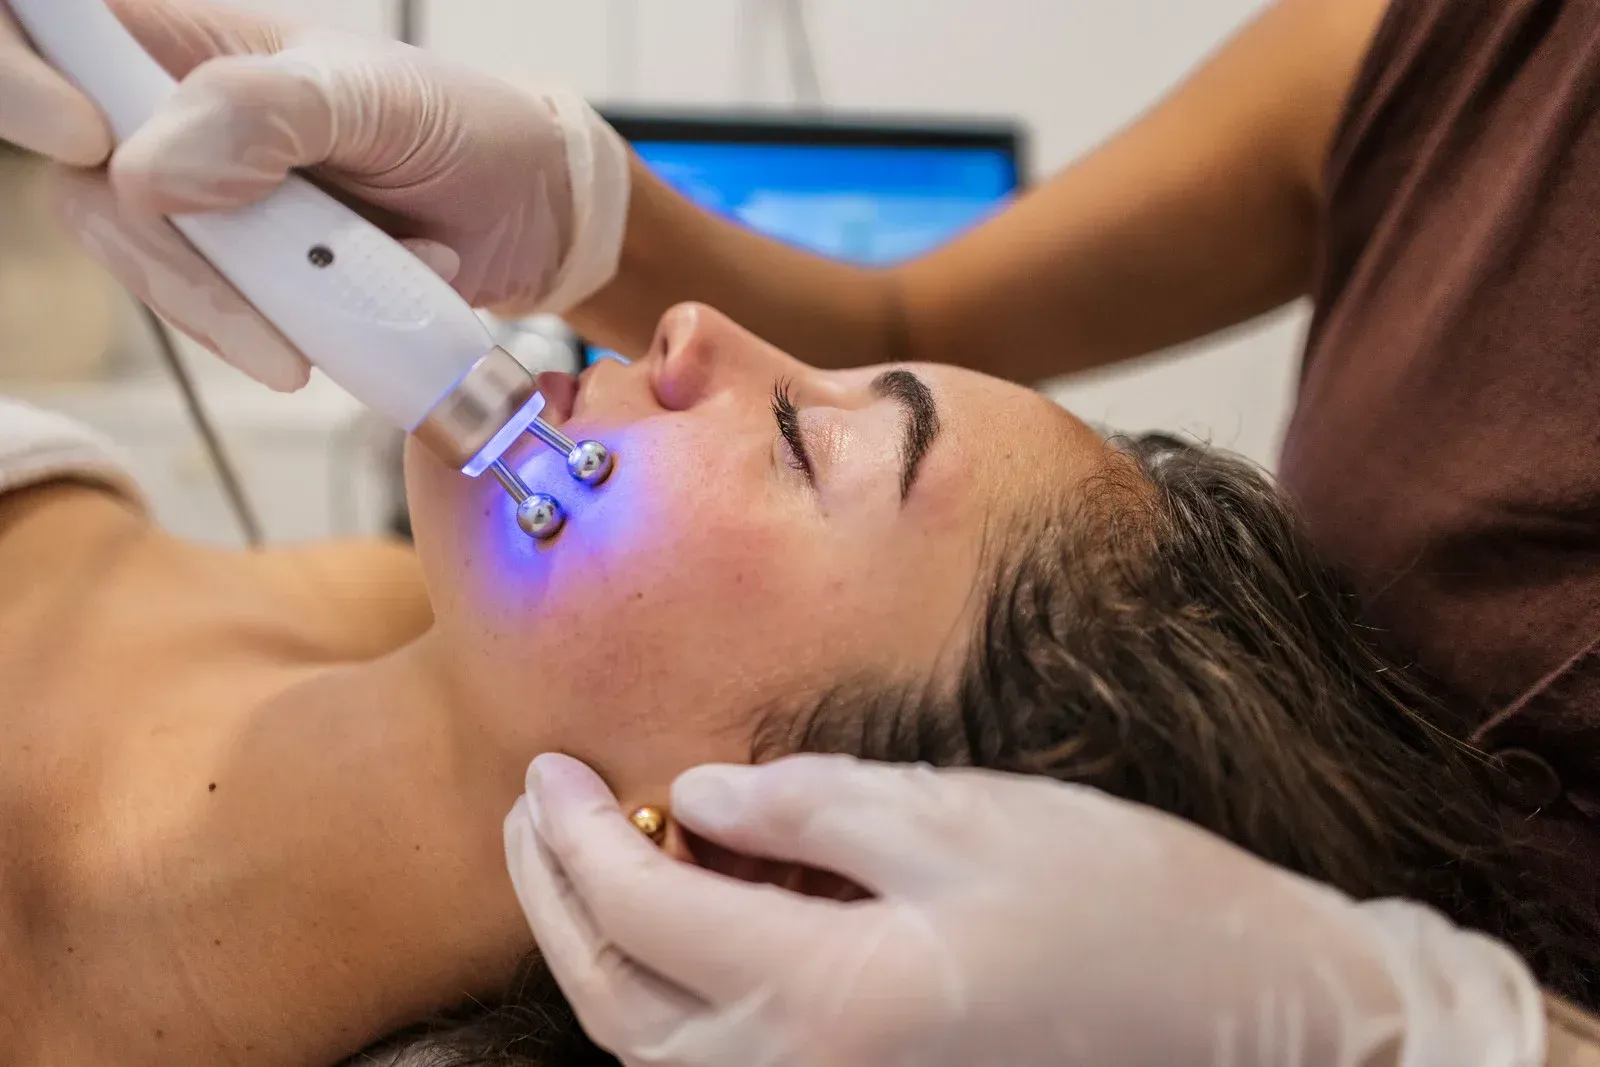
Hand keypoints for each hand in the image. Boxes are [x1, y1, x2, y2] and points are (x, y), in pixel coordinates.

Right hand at [5, 0, 628, 390]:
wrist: (530, 218)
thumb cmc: (466, 129)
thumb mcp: (381, 102)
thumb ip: (266, 114)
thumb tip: (143, 173)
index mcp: (186, 39)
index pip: (44, 26)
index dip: (17, 77)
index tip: (85, 137)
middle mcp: (172, 115)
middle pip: (80, 183)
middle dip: (175, 258)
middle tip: (275, 300)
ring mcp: (201, 200)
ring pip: (146, 265)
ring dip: (248, 305)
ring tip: (363, 290)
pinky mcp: (239, 274)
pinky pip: (212, 317)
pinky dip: (281, 330)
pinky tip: (359, 311)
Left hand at [505, 753, 1546, 1066]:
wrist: (1246, 1014)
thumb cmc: (1125, 900)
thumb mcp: (964, 818)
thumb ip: (812, 806)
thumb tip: (701, 792)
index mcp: (833, 994)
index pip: (643, 912)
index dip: (573, 835)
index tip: (545, 764)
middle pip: (617, 1004)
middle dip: (553, 901)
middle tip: (529, 807)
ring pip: (656, 1052)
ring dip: (595, 954)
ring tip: (576, 854)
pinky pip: (724, 1064)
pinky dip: (670, 996)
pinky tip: (675, 914)